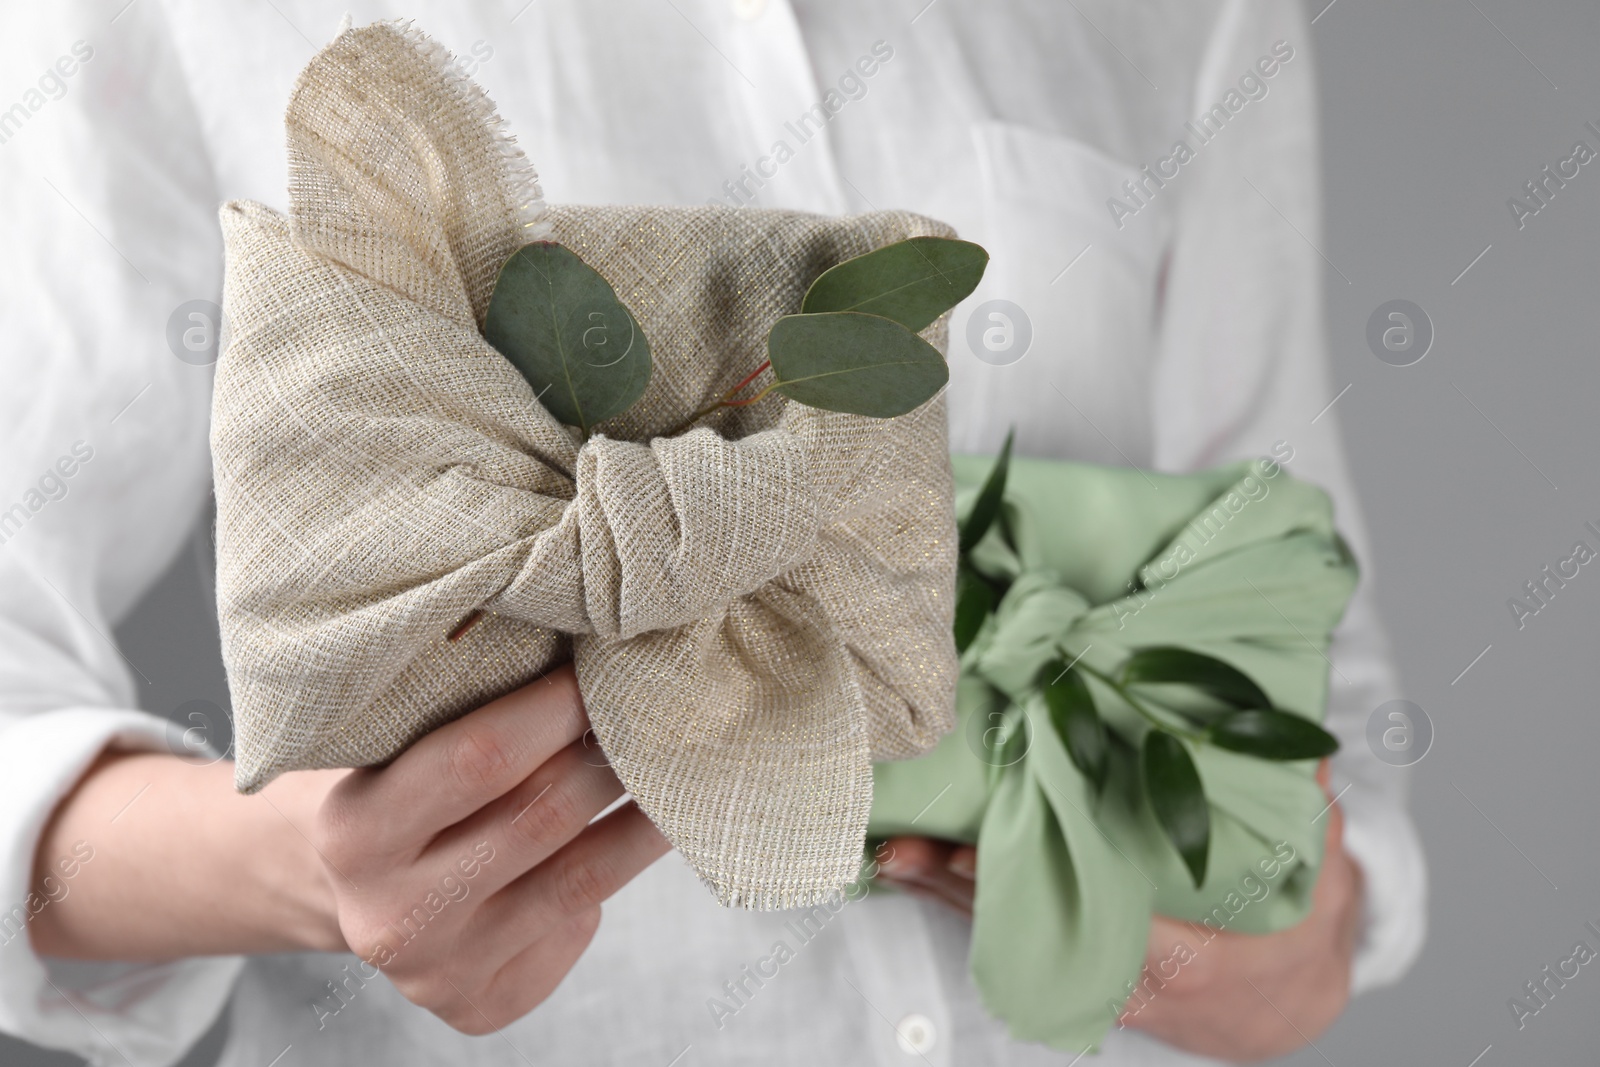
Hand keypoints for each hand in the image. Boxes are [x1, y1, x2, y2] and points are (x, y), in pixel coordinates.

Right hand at [312, 664, 668, 1033]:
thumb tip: (582, 639)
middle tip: (661, 703)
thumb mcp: (388, 741)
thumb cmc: (388, 784)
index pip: (481, 758)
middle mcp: (393, 915)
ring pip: (581, 877)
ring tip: (684, 762)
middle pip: (542, 816)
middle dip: (611, 752)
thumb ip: (456, 705)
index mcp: (356, 833)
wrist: (343, 887)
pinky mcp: (482, 1003)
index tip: (609, 662)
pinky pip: (576, 925)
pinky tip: (639, 830)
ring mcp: (440, 971)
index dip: (559, 707)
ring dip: (645, 814)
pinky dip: (616, 871)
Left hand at [874, 763, 1362, 1062]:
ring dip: (952, 901)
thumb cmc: (1301, 916)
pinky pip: (1018, 943)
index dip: (1043, 889)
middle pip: (1041, 937)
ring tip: (894, 854)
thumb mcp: (1316, 855)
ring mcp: (1106, 984)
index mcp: (1201, 955)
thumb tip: (1273, 723)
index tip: (982, 852)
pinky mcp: (1082, 978)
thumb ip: (1293, 793)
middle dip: (969, 892)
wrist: (1295, 992)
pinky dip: (969, 911)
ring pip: (1018, 945)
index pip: (1105, 923)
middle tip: (910, 848)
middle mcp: (1140, 981)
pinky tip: (921, 876)